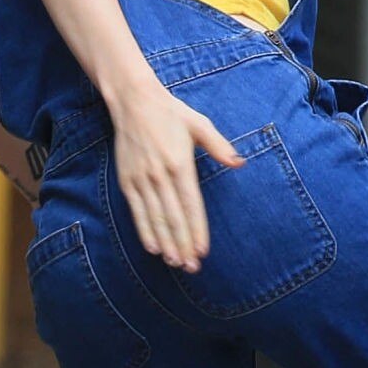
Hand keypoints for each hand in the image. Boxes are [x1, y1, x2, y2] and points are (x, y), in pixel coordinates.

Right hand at [110, 82, 241, 273]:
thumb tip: (239, 162)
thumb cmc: (170, 113)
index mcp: (180, 164)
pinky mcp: (127, 181)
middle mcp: (160, 175)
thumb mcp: (199, 124)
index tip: (203, 250)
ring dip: (166, 243)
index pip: (191, 205)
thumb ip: (219, 146)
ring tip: (176, 263)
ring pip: (155, 219)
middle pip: (174, 218)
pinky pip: (137, 212)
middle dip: (183, 244)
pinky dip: (145, 231)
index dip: (197, 230)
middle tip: (193, 266)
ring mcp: (142, 179)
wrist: (133, 101)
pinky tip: (154, 248)